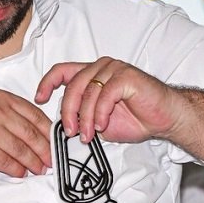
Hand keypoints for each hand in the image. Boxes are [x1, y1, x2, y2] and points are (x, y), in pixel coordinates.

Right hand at [0, 89, 51, 176]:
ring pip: (20, 149)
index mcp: (1, 98)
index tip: (54, 142)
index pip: (33, 114)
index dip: (47, 130)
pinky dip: (16, 169)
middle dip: (44, 149)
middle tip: (50, 160)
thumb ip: (11, 115)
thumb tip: (38, 131)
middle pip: (30, 133)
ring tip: (38, 169)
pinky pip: (7, 162)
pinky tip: (20, 173)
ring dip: (32, 162)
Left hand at [35, 56, 179, 143]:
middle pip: (72, 85)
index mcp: (91, 74)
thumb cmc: (135, 118)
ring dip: (85, 117)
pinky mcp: (126, 76)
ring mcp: (114, 69)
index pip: (62, 71)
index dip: (47, 83)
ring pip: (88, 92)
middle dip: (68, 112)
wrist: (164, 119)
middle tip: (70, 132)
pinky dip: (100, 113)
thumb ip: (81, 116)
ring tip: (88, 135)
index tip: (39, 99)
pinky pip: (105, 94)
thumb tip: (63, 123)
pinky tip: (101, 125)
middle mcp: (101, 67)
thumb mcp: (98, 121)